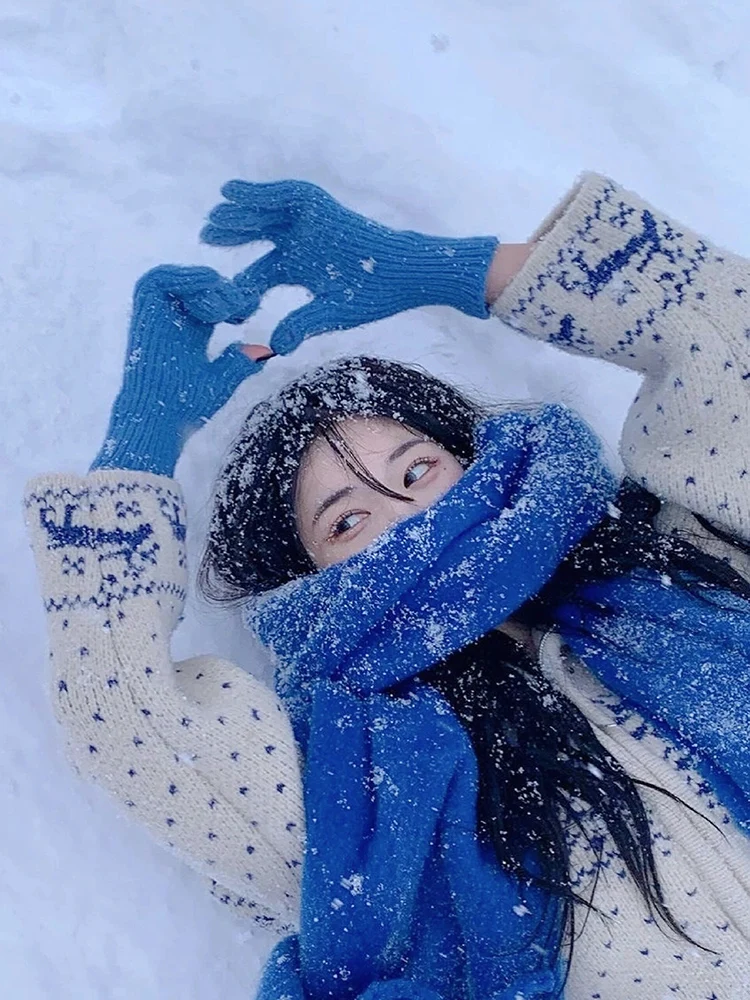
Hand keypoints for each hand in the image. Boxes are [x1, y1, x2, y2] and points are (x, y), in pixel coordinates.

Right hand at [90, 265, 263, 476]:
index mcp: (191, 334)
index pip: (212, 303)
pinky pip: (157, 279)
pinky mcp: (144, 312)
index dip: (232, 299)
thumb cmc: (186, 405)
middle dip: (224, 289)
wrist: (159, 416)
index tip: (249, 310)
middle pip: (198, 287)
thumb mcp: (221, 380)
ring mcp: (157, 316)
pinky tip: (207, 289)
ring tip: (224, 305)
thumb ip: (239, 363)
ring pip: (179, 278)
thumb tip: (264, 351)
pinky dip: (182, 277)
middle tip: (242, 307)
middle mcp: (173, 322)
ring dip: (204, 283)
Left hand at [201, 179, 498, 355]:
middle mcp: (298, 242)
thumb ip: (300, 324)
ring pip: (264, 215)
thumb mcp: (330, 313)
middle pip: (256, 237)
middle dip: (231, 236)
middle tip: (205, 238)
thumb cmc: (373, 297)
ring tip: (214, 214)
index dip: (236, 283)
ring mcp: (308, 223)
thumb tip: (272, 348)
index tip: (211, 291)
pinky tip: (230, 192)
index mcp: (298, 269)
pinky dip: (256, 193)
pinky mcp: (318, 207)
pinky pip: (281, 196)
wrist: (404, 273)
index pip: (259, 274)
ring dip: (238, 214)